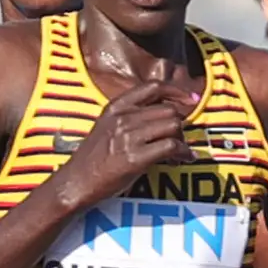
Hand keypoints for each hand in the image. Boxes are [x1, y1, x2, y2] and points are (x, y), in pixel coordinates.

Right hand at [58, 80, 194, 202]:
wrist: (77, 181)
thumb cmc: (94, 157)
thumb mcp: (106, 125)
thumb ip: (130, 115)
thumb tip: (162, 114)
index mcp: (116, 106)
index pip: (153, 87)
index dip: (176, 91)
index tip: (189, 99)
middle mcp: (124, 117)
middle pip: (168, 109)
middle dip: (180, 125)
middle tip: (180, 139)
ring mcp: (129, 136)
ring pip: (173, 126)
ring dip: (182, 139)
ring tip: (180, 152)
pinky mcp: (136, 157)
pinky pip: (172, 146)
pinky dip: (183, 152)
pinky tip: (183, 159)